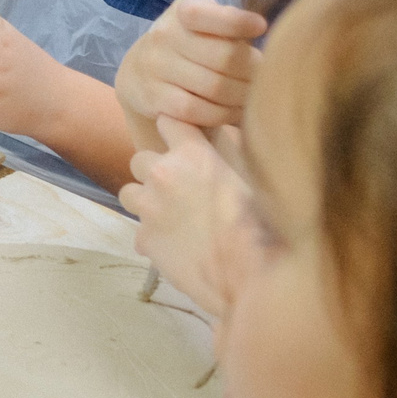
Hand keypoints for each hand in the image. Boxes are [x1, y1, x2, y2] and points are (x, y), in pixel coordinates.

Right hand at [116, 0, 265, 143]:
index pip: (204, 14)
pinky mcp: (152, 96)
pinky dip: (222, 114)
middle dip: (253, 72)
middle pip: (225, 57)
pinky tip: (233, 112)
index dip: (236, 22)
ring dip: (242, 97)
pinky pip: (196, 110)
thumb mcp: (208, 23)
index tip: (260, 27)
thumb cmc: (192, 45)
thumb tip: (257, 27)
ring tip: (251, 97)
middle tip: (263, 78)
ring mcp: (154, 67)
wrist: (141, 73)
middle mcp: (164, 35)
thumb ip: (230, 22)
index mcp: (184, 10)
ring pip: (214, 87)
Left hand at [123, 116, 260, 318]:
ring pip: (129, 193)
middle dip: (154, 171)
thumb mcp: (253, 178)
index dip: (172, 129)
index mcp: (193, 155)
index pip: (169, 123)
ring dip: (145, 201)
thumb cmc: (267, 225)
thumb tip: (229, 144)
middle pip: (140, 160)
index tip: (176, 137)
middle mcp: (163, 174)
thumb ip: (230, 158)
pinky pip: (139, 231)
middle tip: (177, 189)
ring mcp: (148, 207)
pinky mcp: (143, 238)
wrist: (257, 275)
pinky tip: (176, 249)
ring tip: (170, 217)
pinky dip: (153, 237)